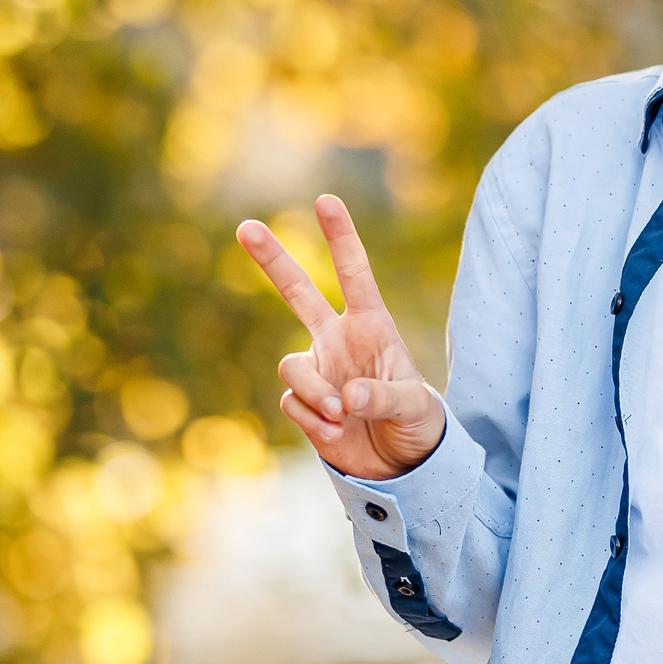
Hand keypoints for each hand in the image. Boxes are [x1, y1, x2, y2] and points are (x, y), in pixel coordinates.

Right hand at [236, 196, 444, 480]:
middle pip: (297, 292)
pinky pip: (293, 404)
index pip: (355, 275)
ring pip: (291, 368)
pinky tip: (339, 434)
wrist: (400, 463)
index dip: (341, 238)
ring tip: (343, 416)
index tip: (326, 200)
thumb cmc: (417, 423)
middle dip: (272, 260)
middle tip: (245, 226)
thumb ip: (384, 397)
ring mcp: (317, 369)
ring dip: (315, 394)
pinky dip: (314, 422)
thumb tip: (348, 396)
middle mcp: (337, 339)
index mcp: (372, 327)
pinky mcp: (303, 402)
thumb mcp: (414, 407)